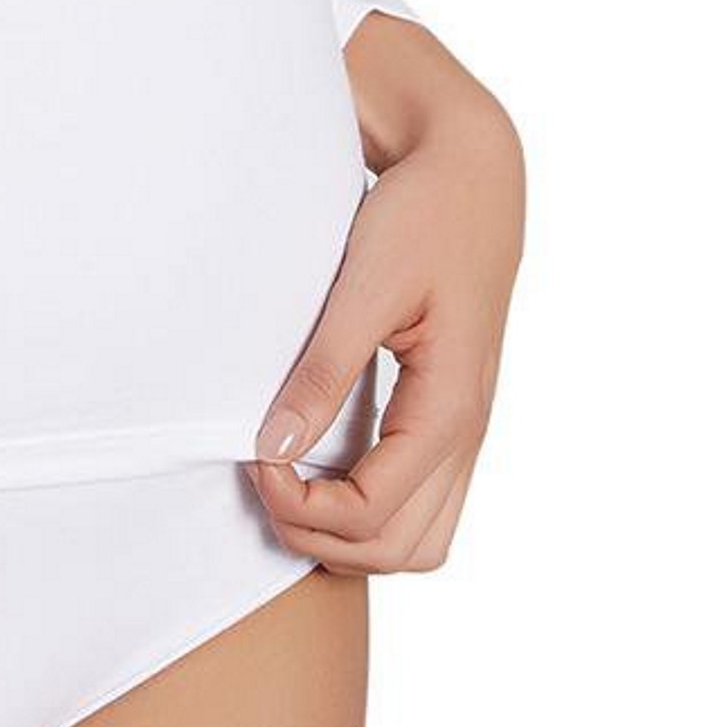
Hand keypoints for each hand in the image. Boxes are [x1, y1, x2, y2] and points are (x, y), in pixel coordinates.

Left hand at [251, 19, 523, 574]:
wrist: (474, 175)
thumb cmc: (422, 219)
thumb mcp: (365, 287)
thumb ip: (322, 371)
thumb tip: (273, 448)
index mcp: (450, 408)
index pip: (373, 513)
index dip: (301, 507)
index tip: (252, 459)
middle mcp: (469, 433)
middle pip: (401, 550)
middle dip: (324, 537)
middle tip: (266, 479)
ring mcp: (469, 430)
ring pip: (422, 542)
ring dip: (354, 536)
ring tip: (292, 485)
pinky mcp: (456, 416)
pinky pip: (428, 505)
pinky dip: (376, 514)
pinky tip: (326, 470)